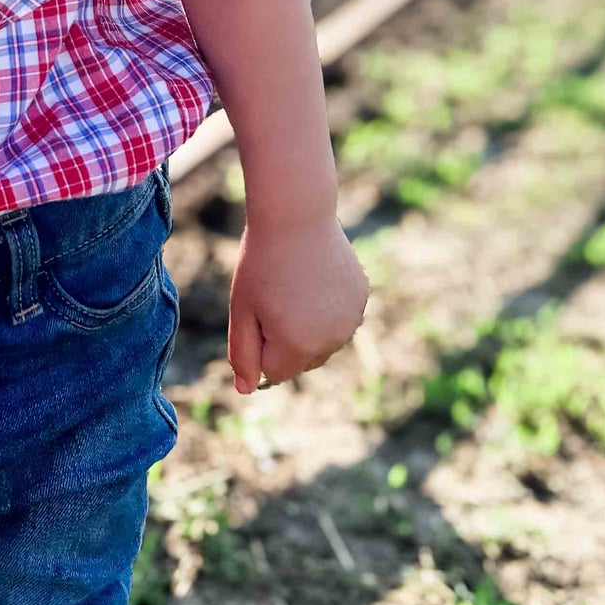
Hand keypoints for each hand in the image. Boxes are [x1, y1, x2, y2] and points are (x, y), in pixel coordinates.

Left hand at [227, 214, 368, 393]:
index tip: (258, 309)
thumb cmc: (261, 261)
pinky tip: (315, 275)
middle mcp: (331, 341)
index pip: (274, 372)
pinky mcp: (362, 299)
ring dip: (308, 324)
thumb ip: (244, 354)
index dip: (260, 342)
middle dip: (285, 339)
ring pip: (322, 341)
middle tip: (275, 294)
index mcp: (298, 347)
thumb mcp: (242, 309)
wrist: (296, 214)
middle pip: (301, 360)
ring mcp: (351, 320)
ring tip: (295, 283)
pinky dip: (327, 306)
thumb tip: (247, 390)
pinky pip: (339, 318)